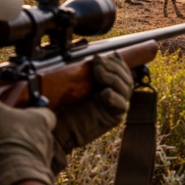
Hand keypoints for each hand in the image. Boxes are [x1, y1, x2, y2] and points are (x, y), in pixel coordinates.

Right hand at [0, 87, 56, 184]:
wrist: (15, 176)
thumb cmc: (8, 139)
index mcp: (43, 121)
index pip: (44, 113)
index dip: (31, 112)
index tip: (16, 113)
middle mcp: (48, 139)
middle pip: (35, 132)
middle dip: (20, 132)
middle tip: (1, 132)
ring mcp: (43, 158)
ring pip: (30, 150)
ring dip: (17, 150)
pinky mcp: (35, 174)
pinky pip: (25, 166)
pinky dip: (14, 166)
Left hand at [51, 54, 133, 171]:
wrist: (57, 128)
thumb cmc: (63, 106)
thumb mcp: (75, 83)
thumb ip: (87, 71)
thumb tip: (98, 55)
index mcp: (107, 85)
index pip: (122, 70)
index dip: (115, 62)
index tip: (99, 56)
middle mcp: (114, 95)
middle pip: (126, 78)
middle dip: (114, 67)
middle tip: (97, 63)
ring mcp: (114, 107)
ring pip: (126, 89)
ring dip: (113, 78)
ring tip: (98, 73)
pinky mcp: (113, 119)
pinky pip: (121, 106)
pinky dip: (114, 97)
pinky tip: (104, 93)